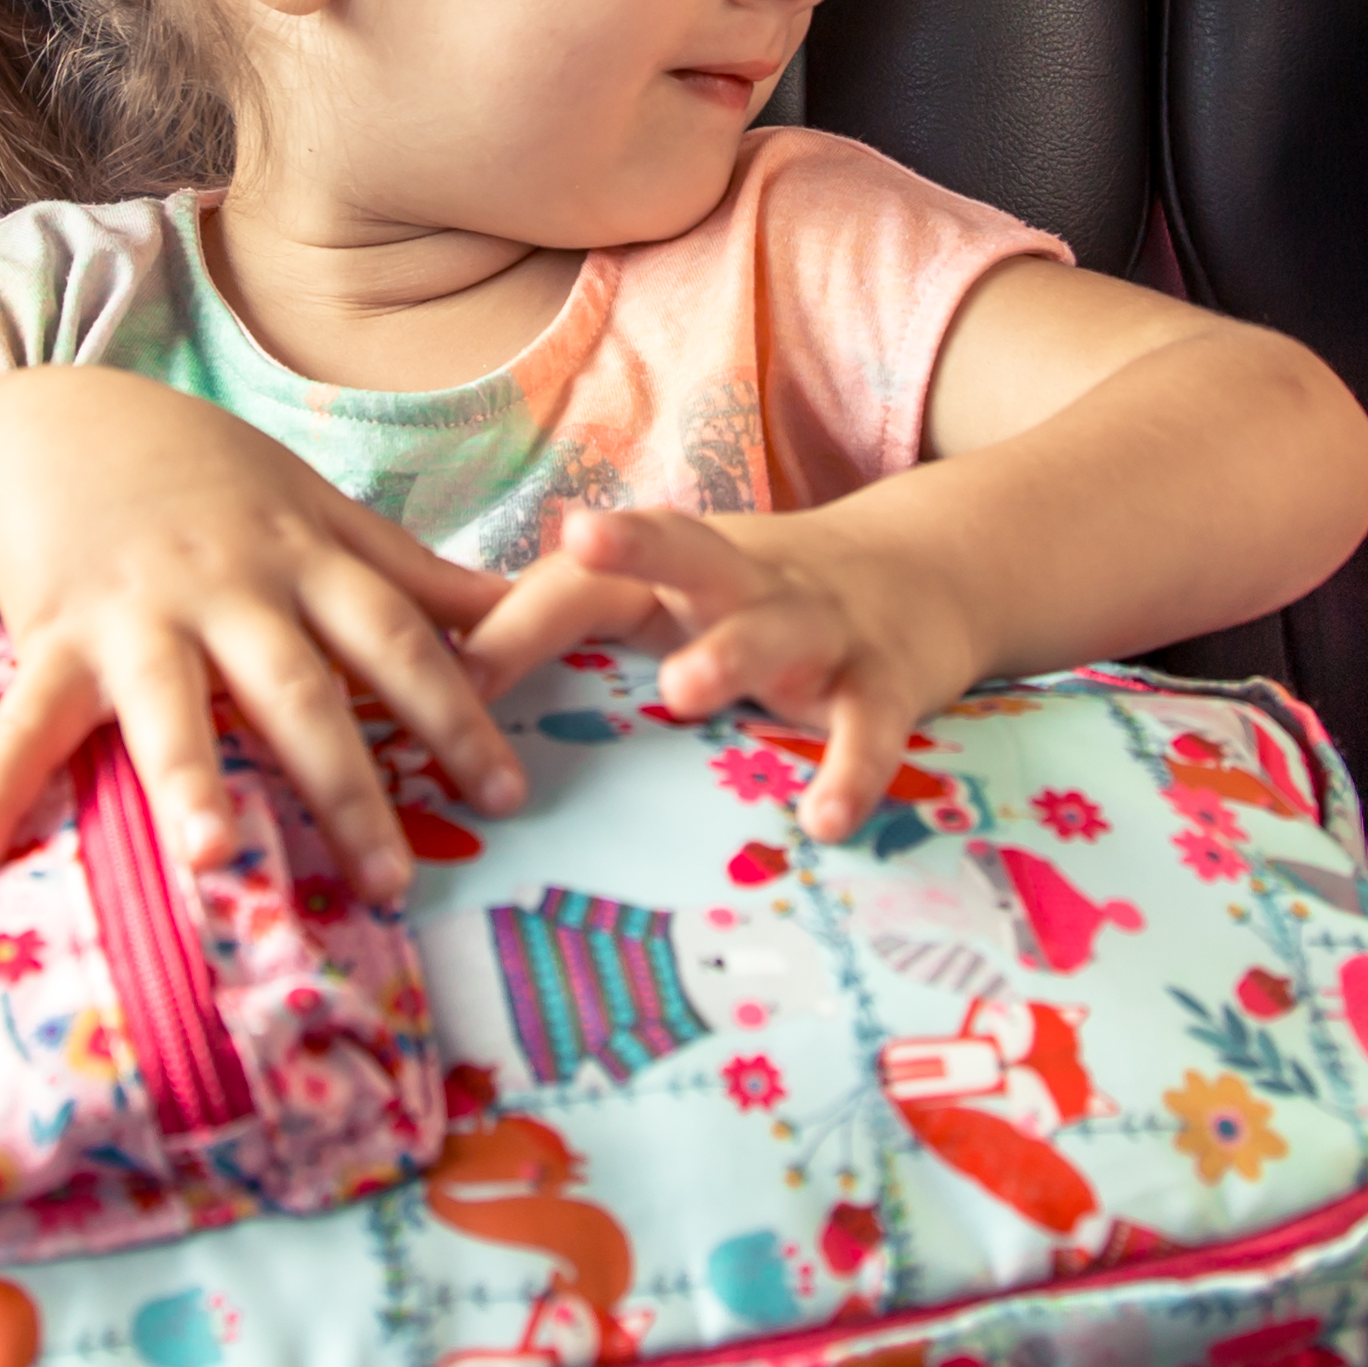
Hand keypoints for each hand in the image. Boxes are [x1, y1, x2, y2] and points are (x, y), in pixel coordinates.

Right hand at [0, 369, 527, 900]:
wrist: (64, 426)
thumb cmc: (212, 483)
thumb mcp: (317, 510)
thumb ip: (413, 570)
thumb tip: (524, 608)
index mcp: (305, 562)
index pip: (396, 640)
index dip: (456, 711)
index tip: (506, 791)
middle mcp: (230, 590)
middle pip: (299, 692)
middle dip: (347, 784)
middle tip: (393, 878)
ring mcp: (139, 614)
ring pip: (172, 705)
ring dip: (188, 781)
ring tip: (213, 859)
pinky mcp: (55, 636)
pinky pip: (24, 719)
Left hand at [459, 503, 984, 842]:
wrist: (929, 575)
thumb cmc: (760, 600)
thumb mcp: (672, 598)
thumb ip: (569, 627)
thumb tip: (437, 686)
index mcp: (676, 570)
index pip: (583, 580)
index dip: (517, 619)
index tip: (448, 673)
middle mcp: (742, 582)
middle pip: (685, 550)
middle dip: (634, 547)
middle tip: (580, 544)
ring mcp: (819, 627)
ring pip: (773, 628)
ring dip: (729, 653)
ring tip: (681, 691)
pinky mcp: (886, 683)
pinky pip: (870, 728)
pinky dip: (851, 770)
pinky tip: (823, 822)